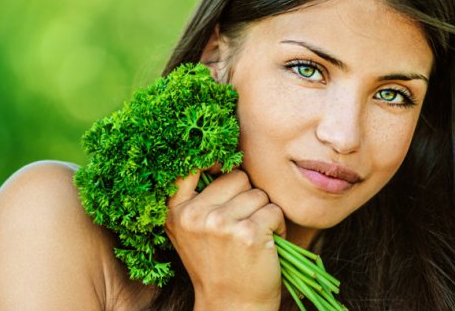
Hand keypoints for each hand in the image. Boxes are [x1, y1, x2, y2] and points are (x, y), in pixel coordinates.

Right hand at [166, 169, 285, 310]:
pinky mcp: (248, 233)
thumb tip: (216, 158)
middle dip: (247, 195)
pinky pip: (274, 210)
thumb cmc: (216, 265)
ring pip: (258, 193)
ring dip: (264, 212)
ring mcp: (221, 224)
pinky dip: (278, 226)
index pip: (192, 166)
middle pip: (237, 176)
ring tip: (254, 236)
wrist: (231, 306)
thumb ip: (195, 198)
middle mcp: (195, 216)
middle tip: (243, 222)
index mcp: (176, 212)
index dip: (213, 161)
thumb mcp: (189, 232)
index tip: (223, 168)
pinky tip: (267, 244)